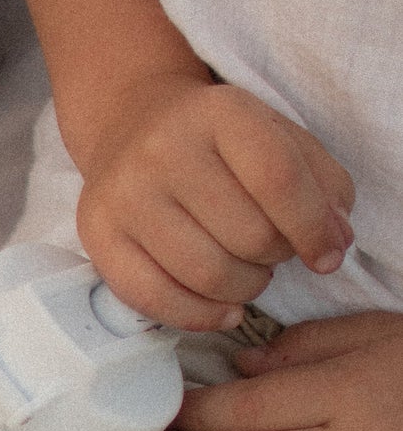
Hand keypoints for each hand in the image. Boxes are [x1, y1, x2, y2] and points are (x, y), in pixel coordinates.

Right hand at [74, 70, 356, 332]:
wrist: (131, 123)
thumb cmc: (220, 141)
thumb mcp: (278, 136)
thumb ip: (322, 185)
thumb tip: (334, 246)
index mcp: (220, 113)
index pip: (278, 179)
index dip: (313, 228)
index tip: (329, 255)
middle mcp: (163, 149)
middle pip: (246, 235)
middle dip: (275, 256)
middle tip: (272, 250)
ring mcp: (124, 194)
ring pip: (207, 274)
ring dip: (245, 288)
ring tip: (248, 273)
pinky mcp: (97, 234)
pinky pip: (156, 299)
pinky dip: (201, 316)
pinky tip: (224, 309)